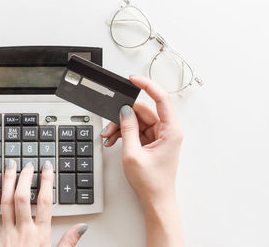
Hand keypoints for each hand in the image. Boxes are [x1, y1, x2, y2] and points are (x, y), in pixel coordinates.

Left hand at [0, 160, 87, 246]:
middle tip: (27, 164)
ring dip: (7, 182)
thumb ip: (69, 241)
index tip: (47, 168)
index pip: (46, 202)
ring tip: (9, 166)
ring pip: (6, 201)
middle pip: (23, 197)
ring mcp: (6, 233)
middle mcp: (22, 231)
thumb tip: (82, 227)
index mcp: (40, 235)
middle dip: (25, 177)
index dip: (46, 182)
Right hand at [101, 76, 183, 206]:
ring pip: (136, 120)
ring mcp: (159, 136)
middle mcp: (167, 131)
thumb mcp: (133, 154)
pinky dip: (124, 133)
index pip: (161, 99)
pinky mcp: (151, 141)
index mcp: (171, 131)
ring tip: (109, 137)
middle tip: (109, 125)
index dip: (147, 86)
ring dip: (121, 126)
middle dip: (123, 116)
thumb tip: (124, 111)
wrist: (155, 200)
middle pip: (143, 111)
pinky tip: (114, 140)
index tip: (133, 80)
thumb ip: (128, 129)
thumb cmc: (152, 183)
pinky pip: (135, 130)